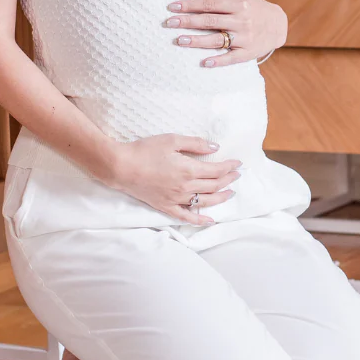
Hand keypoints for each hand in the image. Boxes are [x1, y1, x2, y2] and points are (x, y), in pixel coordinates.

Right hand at [105, 134, 240, 225]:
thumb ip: (195, 144)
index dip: (229, 167)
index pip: (216, 170)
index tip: (238, 163)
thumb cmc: (145, 150)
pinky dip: (200, 220)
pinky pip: (186, 216)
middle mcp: (186, 187)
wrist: (121, 167)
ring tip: (230, 193)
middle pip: (214, 186)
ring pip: (205, 201)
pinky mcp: (166, 206)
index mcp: (189, 169)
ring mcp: (176, 199)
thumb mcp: (171, 140)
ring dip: (221, 198)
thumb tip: (215, 147)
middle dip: (228, 180)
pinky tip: (210, 220)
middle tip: (237, 175)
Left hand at [164, 0, 286, 67]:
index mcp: (238, 4)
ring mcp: (245, 38)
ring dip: (197, 40)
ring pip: (217, 40)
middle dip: (188, 21)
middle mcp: (241, 20)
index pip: (209, 4)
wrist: (279, 25)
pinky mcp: (248, 53)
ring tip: (180, 40)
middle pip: (210, 21)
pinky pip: (231, 58)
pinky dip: (218, 61)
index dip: (190, 5)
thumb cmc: (254, 8)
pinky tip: (205, 62)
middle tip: (169, 22)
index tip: (172, 7)